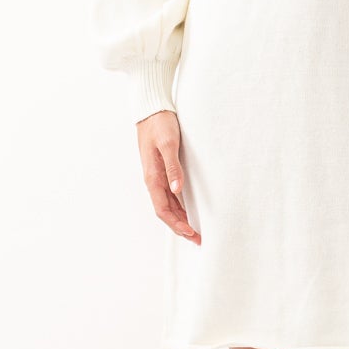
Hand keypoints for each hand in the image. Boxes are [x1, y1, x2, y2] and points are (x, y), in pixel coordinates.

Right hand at [136, 109, 200, 241]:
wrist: (151, 110)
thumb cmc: (159, 124)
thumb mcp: (169, 144)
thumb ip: (173, 167)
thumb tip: (177, 189)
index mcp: (152, 177)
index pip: (163, 210)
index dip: (176, 224)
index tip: (191, 233)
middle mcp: (153, 180)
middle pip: (165, 212)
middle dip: (180, 227)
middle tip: (197, 238)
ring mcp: (156, 176)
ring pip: (167, 205)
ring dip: (179, 219)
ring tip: (194, 230)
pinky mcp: (161, 170)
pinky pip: (169, 195)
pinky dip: (178, 206)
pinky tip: (187, 210)